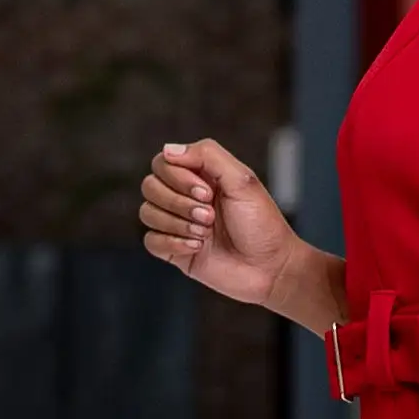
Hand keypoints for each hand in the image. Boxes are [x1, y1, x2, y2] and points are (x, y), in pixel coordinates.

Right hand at [139, 137, 305, 313]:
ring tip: (205, 233)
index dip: (178, 177)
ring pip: (147, 212)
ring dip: (177, 223)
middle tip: (210, 216)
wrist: (271, 268)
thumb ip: (208, 156)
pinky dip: (172, 242)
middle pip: (150, 186)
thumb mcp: (242, 180)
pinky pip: (151, 240)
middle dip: (178, 202)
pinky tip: (198, 247)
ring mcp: (178, 224)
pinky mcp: (175, 250)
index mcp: (200, 176)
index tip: (208, 193)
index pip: (163, 163)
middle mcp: (185, 197)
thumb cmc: (262, 224)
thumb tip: (168, 149)